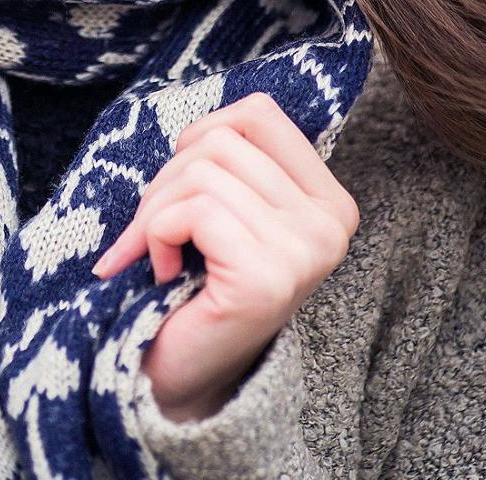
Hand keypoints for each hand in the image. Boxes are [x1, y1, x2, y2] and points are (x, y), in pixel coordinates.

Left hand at [91, 91, 359, 421]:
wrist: (183, 374)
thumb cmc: (197, 281)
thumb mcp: (226, 204)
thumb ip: (229, 157)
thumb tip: (191, 115)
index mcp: (328, 199)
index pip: (258, 111)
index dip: (203, 133)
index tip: (187, 183)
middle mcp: (330, 224)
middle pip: (221, 138)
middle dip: (168, 177)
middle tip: (162, 228)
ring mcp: (305, 251)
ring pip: (201, 171)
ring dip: (156, 210)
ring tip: (162, 250)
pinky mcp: (267, 277)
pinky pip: (192, 211)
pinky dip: (155, 235)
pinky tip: (165, 270)